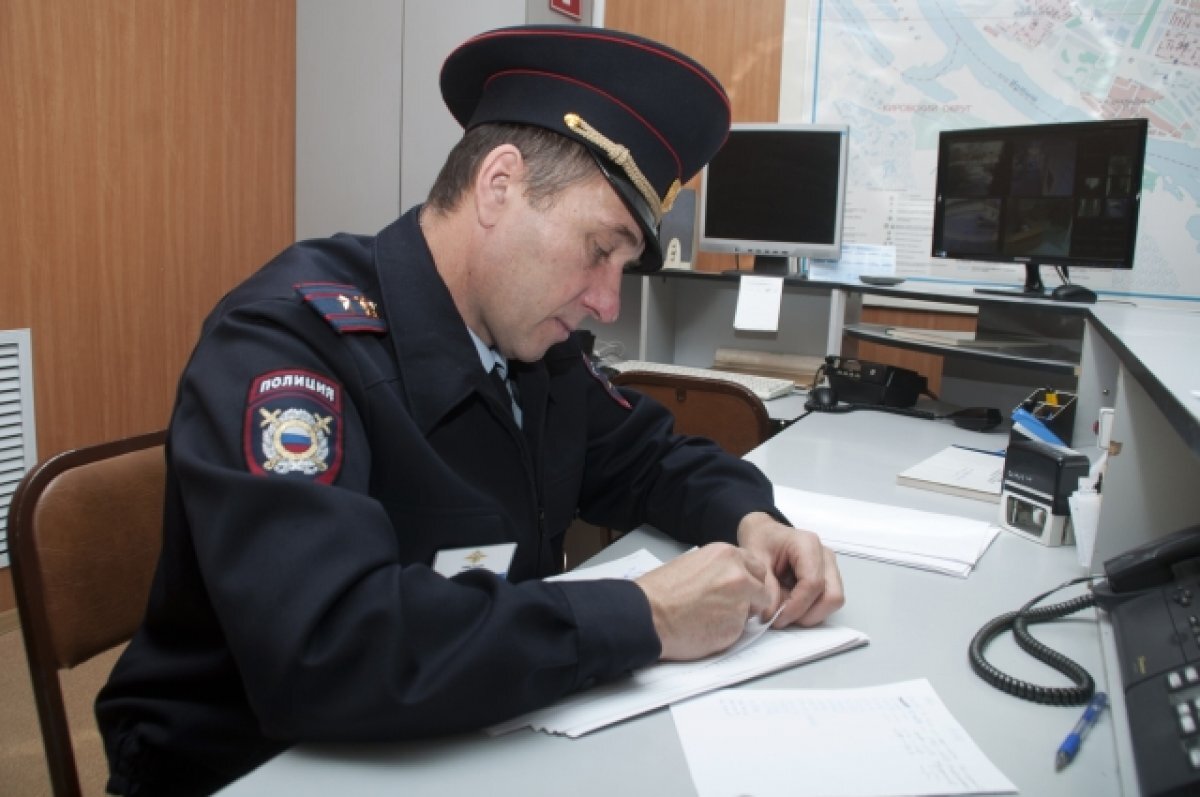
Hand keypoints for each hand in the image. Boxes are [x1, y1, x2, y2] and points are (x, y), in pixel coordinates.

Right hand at [635, 543, 775, 660]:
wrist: (648, 615)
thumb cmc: (661, 591)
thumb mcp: (695, 563)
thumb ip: (719, 569)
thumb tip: (730, 580)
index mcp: (727, 555)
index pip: (756, 567)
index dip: (748, 580)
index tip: (739, 588)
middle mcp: (739, 576)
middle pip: (762, 589)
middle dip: (751, 597)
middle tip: (728, 605)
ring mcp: (740, 603)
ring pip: (751, 611)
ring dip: (738, 616)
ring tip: (709, 617)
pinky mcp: (735, 628)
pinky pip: (739, 631)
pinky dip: (727, 632)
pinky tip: (705, 628)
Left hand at [736, 512, 843, 628]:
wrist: (765, 534)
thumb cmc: (762, 541)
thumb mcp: (755, 559)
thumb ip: (765, 586)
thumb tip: (773, 614)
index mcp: (808, 545)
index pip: (813, 583)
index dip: (797, 606)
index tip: (777, 617)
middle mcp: (825, 556)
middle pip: (831, 596)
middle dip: (807, 614)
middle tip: (781, 618)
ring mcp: (830, 567)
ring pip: (833, 602)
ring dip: (810, 614)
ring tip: (784, 611)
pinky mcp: (828, 578)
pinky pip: (827, 602)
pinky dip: (810, 610)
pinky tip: (791, 604)